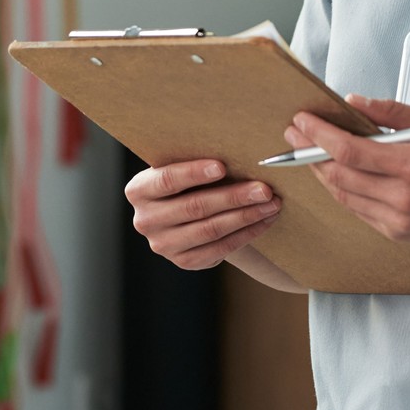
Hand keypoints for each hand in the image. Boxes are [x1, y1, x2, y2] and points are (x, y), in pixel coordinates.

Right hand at [124, 159, 280, 270]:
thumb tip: (238, 148)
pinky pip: (220, 248)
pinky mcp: (183, 261)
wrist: (185, 215)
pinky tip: (264, 220)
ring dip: (246, 216)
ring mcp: (163, 245)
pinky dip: (246, 233)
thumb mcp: (181, 167)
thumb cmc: (188, 181)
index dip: (194, 173)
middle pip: (194, 207)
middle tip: (264, 189)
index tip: (223, 166)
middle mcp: (145, 220)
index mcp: (139, 190)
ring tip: (271, 204)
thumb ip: (196, 158)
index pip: (166, 180)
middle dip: (234, 196)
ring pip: (210, 229)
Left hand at [285, 95, 409, 246]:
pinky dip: (344, 191)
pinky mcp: (399, 234)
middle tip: (295, 134)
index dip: (320, 135)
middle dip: (311, 152)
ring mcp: (400, 220)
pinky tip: (336, 174)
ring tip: (310, 153)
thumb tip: (353, 102)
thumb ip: (392, 111)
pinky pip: (359, 211)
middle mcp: (405, 196)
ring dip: (322, 173)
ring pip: (344, 196)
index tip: (301, 121)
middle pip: (340, 175)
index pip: (351, 150)